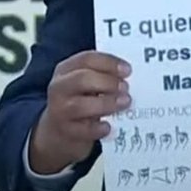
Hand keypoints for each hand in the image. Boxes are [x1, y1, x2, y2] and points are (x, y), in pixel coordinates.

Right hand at [29, 51, 131, 173]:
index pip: (86, 59)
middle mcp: (59, 88)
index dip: (109, 63)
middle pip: (82, 79)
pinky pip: (83, 130)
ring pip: (80, 105)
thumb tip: (130, 74)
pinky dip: (97, 128)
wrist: (61, 130)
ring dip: (106, 103)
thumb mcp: (87, 83)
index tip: (128, 70)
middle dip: (107, 82)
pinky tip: (108, 126)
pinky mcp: (66, 132)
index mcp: (66, 70)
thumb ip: (104, 75)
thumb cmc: (82, 100)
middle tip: (126, 88)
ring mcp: (59, 111)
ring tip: (125, 103)